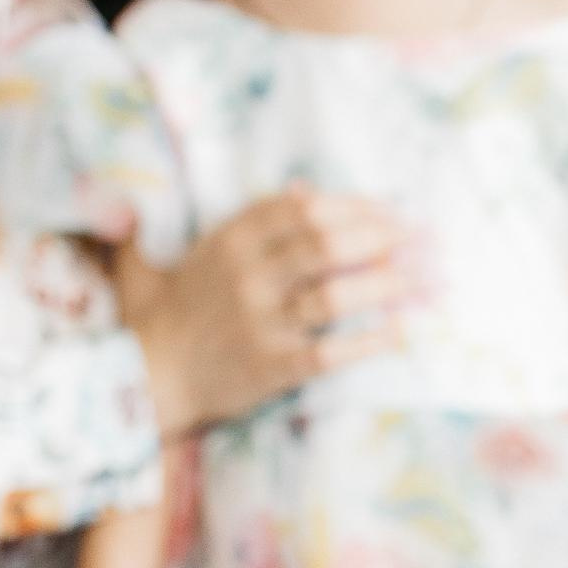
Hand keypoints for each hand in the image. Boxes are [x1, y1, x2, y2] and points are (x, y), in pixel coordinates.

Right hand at [120, 190, 415, 433]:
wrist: (144, 380)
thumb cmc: (161, 317)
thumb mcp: (193, 250)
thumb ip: (240, 218)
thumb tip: (302, 187)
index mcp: (228, 242)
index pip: (303, 210)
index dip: (353, 206)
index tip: (387, 209)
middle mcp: (247, 277)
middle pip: (326, 244)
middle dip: (380, 238)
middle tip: (418, 238)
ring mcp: (261, 323)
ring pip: (336, 295)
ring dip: (386, 285)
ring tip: (423, 278)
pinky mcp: (272, 366)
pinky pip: (331, 351)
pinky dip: (368, 342)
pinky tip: (399, 333)